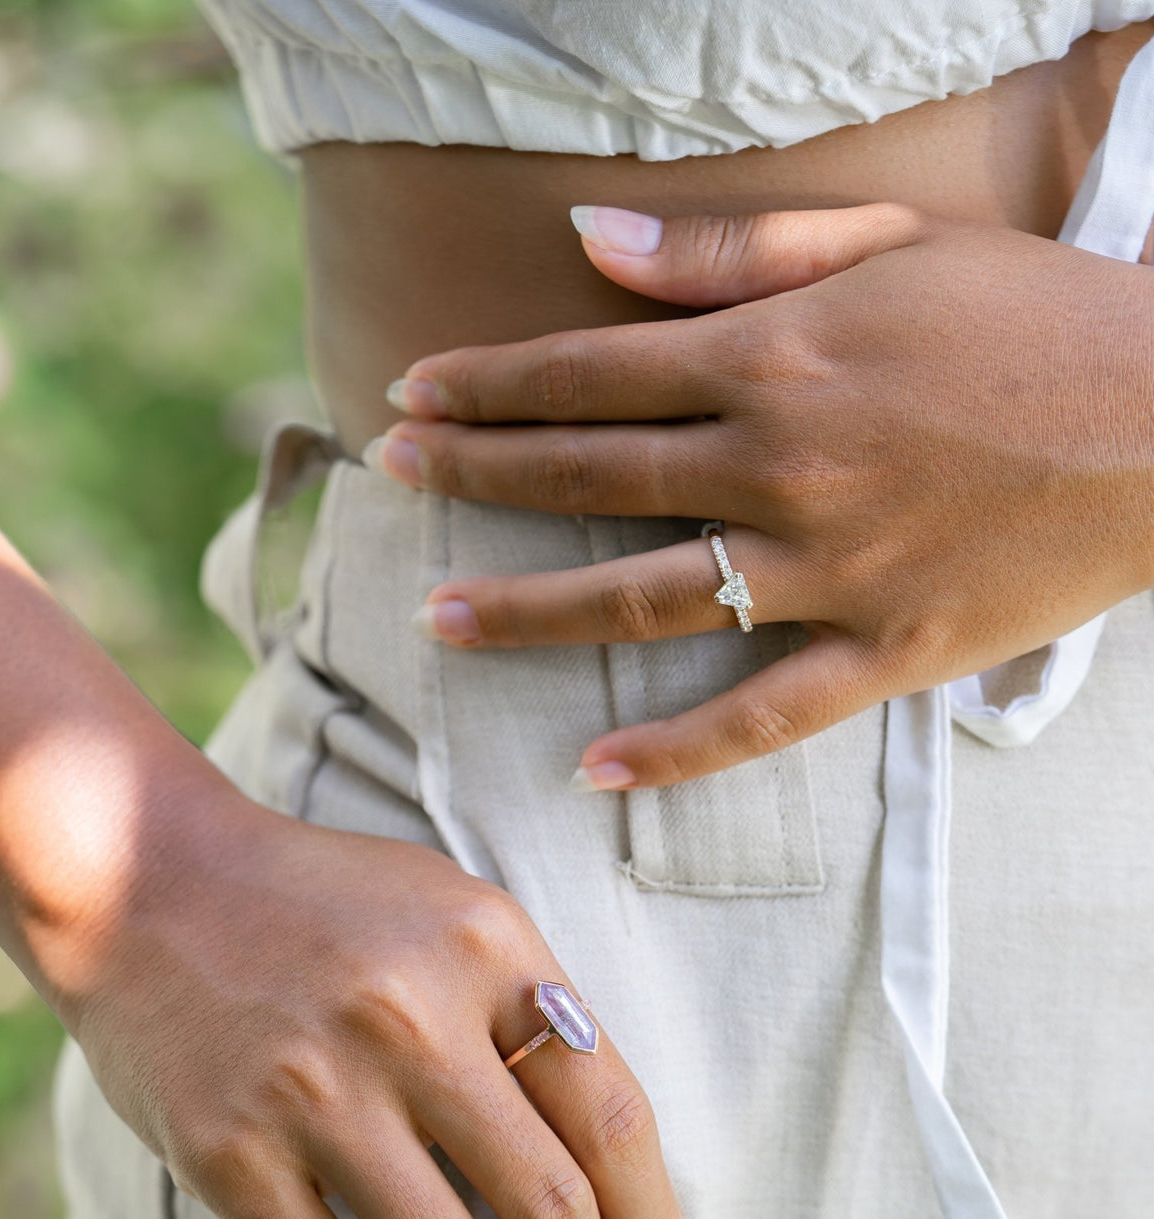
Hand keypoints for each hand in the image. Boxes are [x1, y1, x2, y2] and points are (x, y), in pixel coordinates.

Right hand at [68, 787, 687, 1218]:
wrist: (148, 880)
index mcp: (484, 948)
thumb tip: (610, 1153)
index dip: (652, 1214)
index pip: (611, 1111)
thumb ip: (532, 1003)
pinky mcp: (228, 1149)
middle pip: (546, 1198)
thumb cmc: (326, 900)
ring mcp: (313, 1088)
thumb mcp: (452, 907)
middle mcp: (407, 1016)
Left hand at [370, 203, 1153, 785]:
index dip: (489, 385)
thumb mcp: (891, 244)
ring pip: (649, 597)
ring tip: (438, 620)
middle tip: (390, 478)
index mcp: (778, 358)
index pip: (591, 373)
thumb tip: (596, 245)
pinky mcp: (886, 651)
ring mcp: (831, 567)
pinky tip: (597, 769)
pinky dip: (680, 749)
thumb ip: (735, 252)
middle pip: (591, 476)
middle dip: (477, 475)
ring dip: (532, 612)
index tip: (411, 396)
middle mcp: (784, 464)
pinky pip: (763, 714)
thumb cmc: (1034, 318)